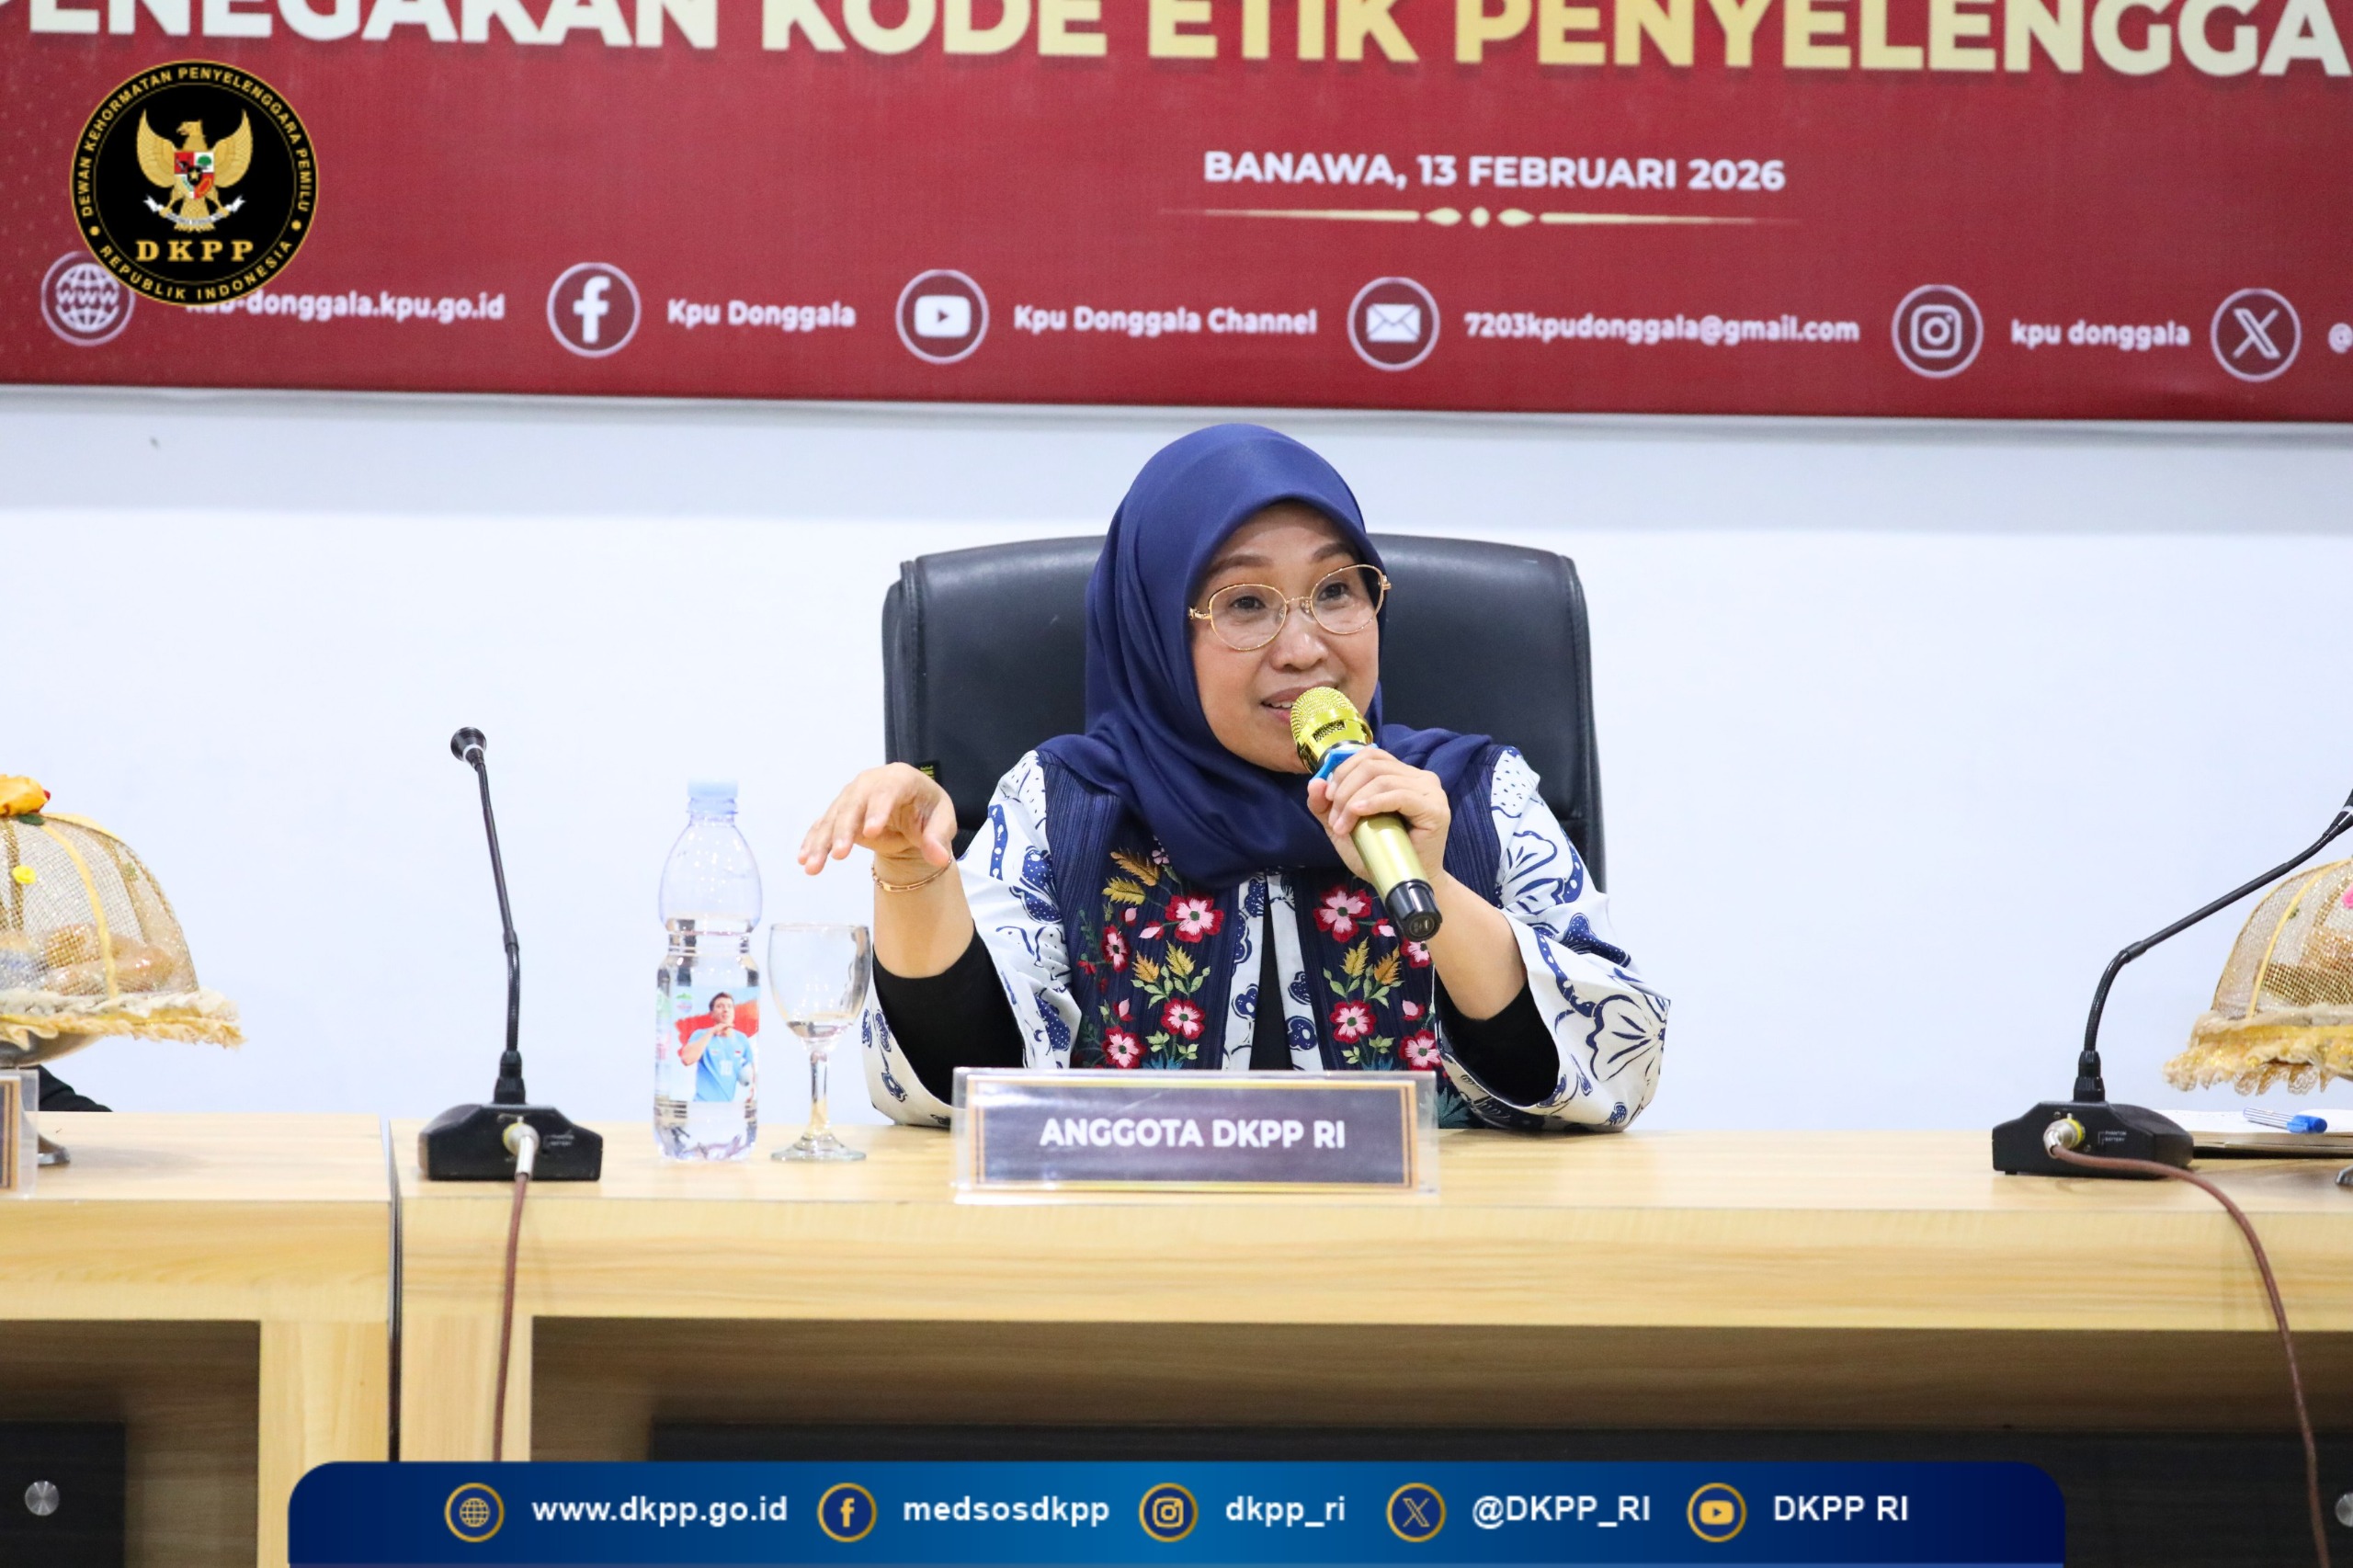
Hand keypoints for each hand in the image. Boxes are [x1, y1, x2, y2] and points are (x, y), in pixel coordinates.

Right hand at [798, 763, 956, 876]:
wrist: (911, 811)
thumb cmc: (928, 811)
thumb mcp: (943, 823)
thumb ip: (939, 839)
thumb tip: (939, 859)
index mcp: (899, 779)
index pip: (887, 791)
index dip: (878, 810)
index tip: (871, 833)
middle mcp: (870, 783)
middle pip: (853, 803)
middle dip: (844, 829)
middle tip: (839, 855)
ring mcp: (851, 796)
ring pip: (833, 817)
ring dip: (821, 841)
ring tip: (812, 866)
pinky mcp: (840, 812)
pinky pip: (823, 826)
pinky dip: (813, 842)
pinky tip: (804, 860)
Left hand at [1306, 747, 1451, 886]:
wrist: (1403, 884)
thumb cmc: (1378, 855)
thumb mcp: (1344, 827)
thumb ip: (1327, 806)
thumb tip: (1315, 782)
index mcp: (1402, 775)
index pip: (1370, 755)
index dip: (1344, 771)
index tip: (1328, 797)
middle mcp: (1420, 777)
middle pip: (1373, 766)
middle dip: (1345, 789)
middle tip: (1334, 819)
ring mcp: (1430, 791)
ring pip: (1382, 779)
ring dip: (1354, 801)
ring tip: (1343, 826)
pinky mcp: (1434, 809)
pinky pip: (1400, 795)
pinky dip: (1375, 801)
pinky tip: (1359, 812)